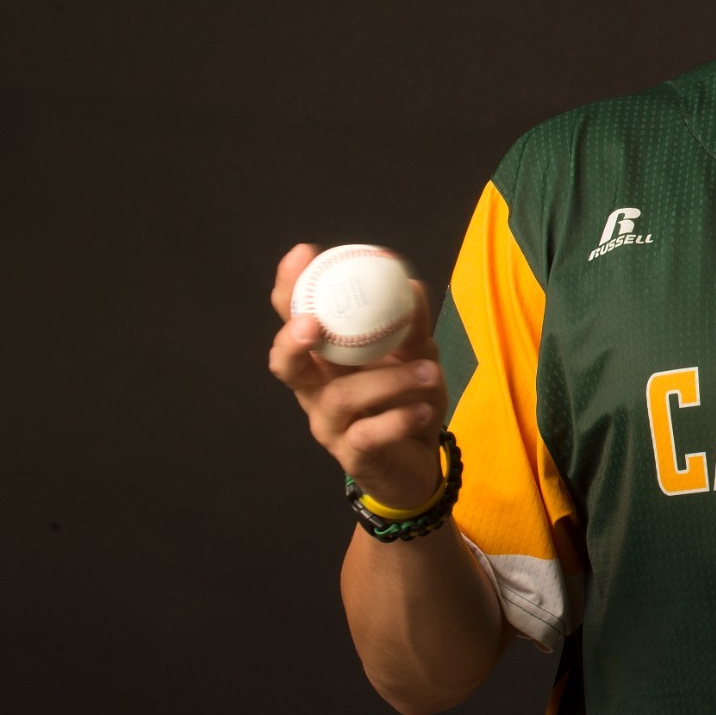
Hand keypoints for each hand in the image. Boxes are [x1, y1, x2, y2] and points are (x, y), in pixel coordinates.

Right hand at [269, 243, 447, 509]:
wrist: (423, 460)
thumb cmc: (408, 400)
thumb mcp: (415, 357)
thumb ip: (411, 326)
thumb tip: (410, 285)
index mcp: (325, 359)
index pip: (295, 319)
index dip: (291, 288)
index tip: (303, 254)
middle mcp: (317, 390)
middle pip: (285, 364)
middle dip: (292, 340)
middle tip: (313, 323)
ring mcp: (330, 426)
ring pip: (340, 397)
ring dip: (388, 380)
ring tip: (429, 372)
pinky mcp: (353, 457)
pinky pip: (368, 435)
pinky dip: (398, 418)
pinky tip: (423, 410)